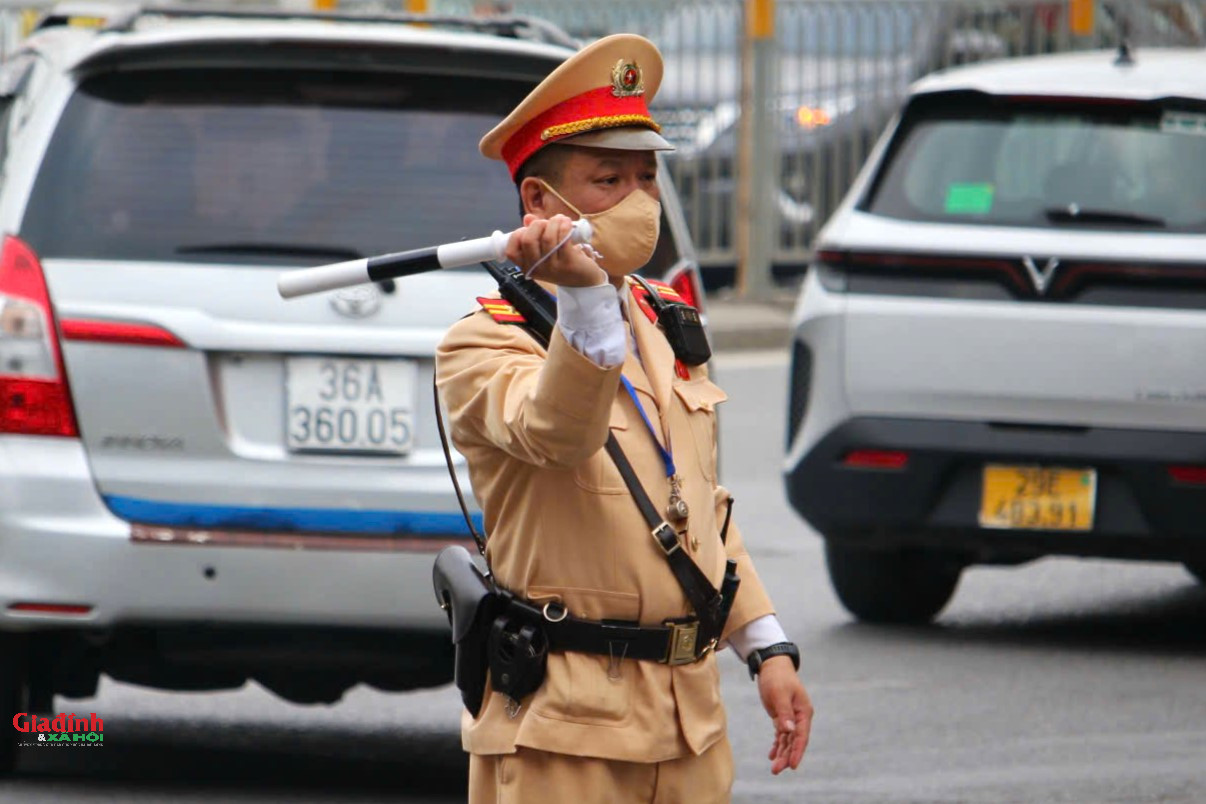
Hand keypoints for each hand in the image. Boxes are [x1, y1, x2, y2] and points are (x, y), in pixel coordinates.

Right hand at [505, 214, 605, 287]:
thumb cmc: (561, 261)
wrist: (584, 281)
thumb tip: (528, 218)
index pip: (511, 251)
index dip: (518, 234)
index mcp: (527, 266)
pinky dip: (564, 226)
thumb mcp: (544, 250)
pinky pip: (563, 239)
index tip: (530, 228)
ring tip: (560, 219)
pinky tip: (567, 223)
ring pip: (547, 237)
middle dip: (537, 225)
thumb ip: (535, 233)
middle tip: (547, 223)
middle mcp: (537, 269)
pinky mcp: (568, 263)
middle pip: (528, 240)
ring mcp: (552, 267)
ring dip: (554, 222)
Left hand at [757, 655, 812, 774]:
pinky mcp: (782, 717)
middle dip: (787, 756)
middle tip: (776, 770)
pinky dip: (777, 744)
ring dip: (782, 753)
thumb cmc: (777, 677)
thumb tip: (789, 730)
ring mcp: (791, 718)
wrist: (772, 666)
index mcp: (803, 712)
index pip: (801, 736)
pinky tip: (772, 755)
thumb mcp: (779, 693)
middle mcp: (799, 717)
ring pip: (788, 740)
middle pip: (794, 741)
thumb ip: (784, 712)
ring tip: (774, 768)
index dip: (797, 751)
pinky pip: (782, 735)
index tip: (792, 766)